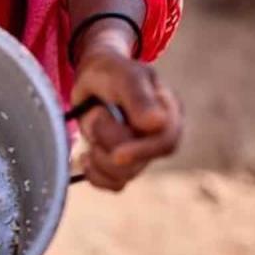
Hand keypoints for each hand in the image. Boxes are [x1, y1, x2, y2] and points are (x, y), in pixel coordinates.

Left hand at [72, 46, 182, 190]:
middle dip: (109, 146)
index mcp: (168, 112)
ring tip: (90, 126)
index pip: (165, 141)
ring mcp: (142, 152)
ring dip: (98, 156)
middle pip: (140, 163)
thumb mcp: (123, 76)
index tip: (117, 154)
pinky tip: (85, 156)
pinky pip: (113, 183)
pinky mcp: (124, 164)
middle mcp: (159, 136)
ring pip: (124, 176)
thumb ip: (138, 97)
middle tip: (94, 115)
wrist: (94, 77)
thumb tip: (157, 123)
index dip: (141, 151)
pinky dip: (95, 174)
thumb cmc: (111, 71)